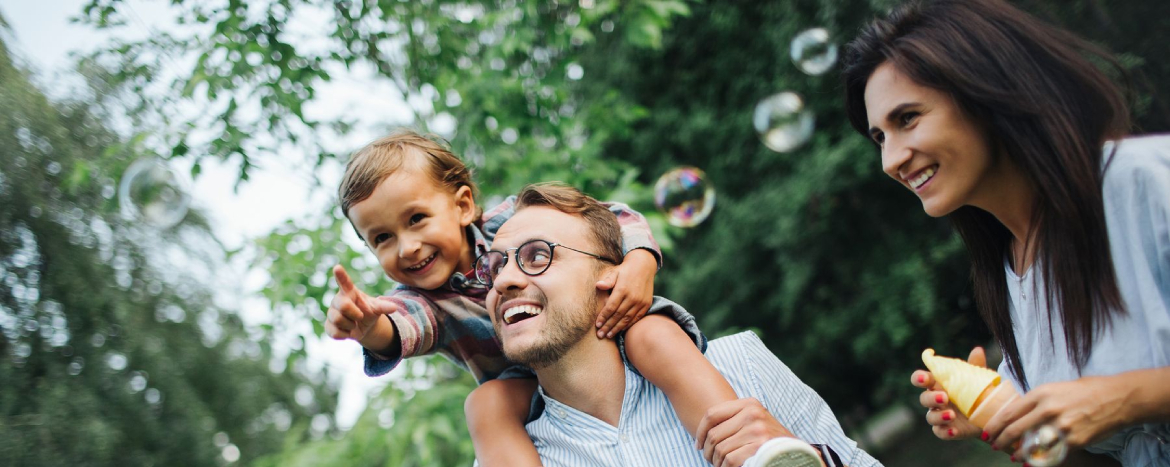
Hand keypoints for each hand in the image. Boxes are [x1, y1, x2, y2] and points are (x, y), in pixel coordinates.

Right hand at [324, 265, 397, 346]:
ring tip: (354, 324)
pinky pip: (334, 332)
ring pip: (338, 320)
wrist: (362, 327)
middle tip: (360, 316)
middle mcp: (338, 300)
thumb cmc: (368, 311)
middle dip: (355, 314)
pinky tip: (348, 332)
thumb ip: (384, 306)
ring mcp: (331, 312)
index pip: (344, 282)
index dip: (341, 275)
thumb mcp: (377, 308)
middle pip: (343, 306)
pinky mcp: (328, 326)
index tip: (337, 267)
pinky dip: (345, 335)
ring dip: (351, 325)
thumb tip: (394, 307)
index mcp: (349, 292)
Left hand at [593, 249, 655, 337]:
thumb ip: (608, 281)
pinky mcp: (646, 304)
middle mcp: (632, 297)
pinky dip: (628, 325)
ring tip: (609, 335)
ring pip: (627, 319)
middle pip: (618, 316)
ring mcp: (640, 302)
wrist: (644, 266)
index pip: (611, 307)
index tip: (597, 325)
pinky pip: (636, 318)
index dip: (603, 317)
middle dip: (608, 326)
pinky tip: (621, 330)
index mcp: (622, 289)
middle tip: (600, 335)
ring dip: (617, 328)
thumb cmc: (625, 270)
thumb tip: (598, 285)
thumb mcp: (615, 272)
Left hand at [695, 398, 794, 466]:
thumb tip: (702, 432)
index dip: (700, 431)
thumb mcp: (753, 421)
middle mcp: (753, 414)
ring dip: (716, 461)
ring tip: (720, 464)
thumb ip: (733, 419)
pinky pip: (730, 459)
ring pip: (720, 448)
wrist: (796, 452)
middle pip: (714, 434)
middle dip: (707, 450)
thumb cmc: (769, 439)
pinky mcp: (759, 447)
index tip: (698, 444)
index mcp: (749, 404)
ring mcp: (758, 430)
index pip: (712, 414)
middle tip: (709, 458)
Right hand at [911, 347, 983, 440]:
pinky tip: (954, 430)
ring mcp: (940, 416)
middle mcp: (936, 400)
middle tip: (944, 397)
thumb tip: (978, 350)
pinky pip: (940, 432)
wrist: (991, 415)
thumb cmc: (978, 392)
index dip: (919, 378)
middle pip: (923, 398)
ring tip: (952, 415)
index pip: (921, 379)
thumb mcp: (978, 379)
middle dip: (931, 398)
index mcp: (939, 384)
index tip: (926, 378)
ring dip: (938, 415)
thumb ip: (975, 366)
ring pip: (930, 417)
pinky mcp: (948, 430)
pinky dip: (945, 432)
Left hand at [983, 375, 1131, 457]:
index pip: (1009, 412)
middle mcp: (1048, 410)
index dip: (994, 426)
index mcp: (1040, 394)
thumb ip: (1037, 401)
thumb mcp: (1055, 388)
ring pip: (1030, 445)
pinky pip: (1050, 454)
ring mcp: (1061, 427)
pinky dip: (1038, 460)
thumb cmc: (1086, 390)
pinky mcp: (1074, 440)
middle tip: (994, 446)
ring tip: (1012, 456)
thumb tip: (1018, 413)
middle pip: (1014, 430)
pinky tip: (1031, 462)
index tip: (987, 433)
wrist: (1118, 398)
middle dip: (1000, 441)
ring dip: (1018, 453)